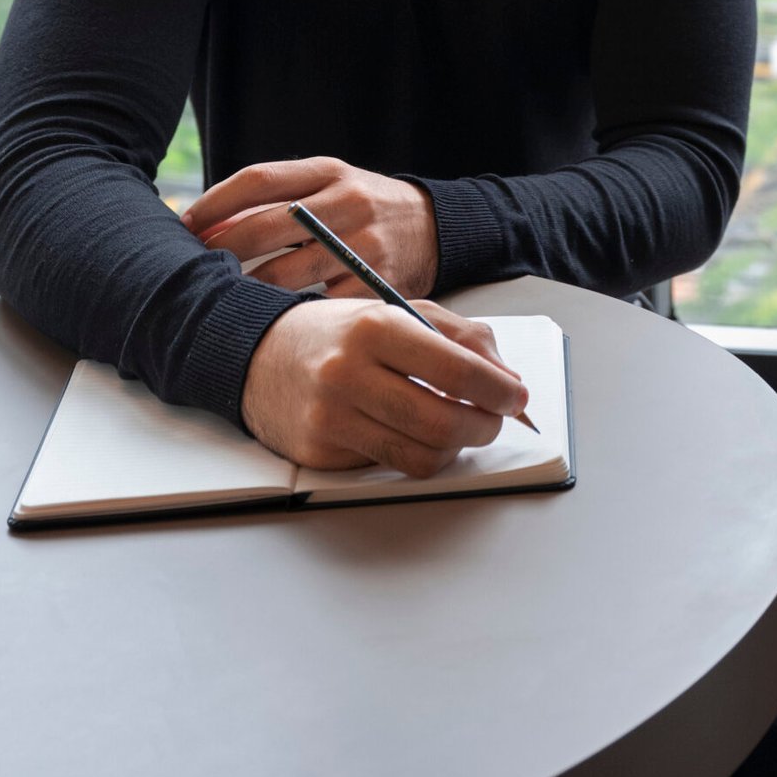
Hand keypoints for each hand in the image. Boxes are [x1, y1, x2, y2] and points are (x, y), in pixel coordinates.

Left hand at [183, 157, 438, 296]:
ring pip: (284, 274)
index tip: (183, 224)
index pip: (258, 179)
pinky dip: (286, 314)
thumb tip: (207, 223)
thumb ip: (278, 198)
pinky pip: (317, 306)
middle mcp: (346, 202)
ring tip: (217, 301)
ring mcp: (363, 244)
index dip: (214, 203)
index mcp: (328, 171)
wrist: (435, 228)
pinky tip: (266, 322)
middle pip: (265, 226)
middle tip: (188, 268)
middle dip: (219, 249)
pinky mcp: (377, 285)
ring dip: (244, 290)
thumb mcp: (329, 184)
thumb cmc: (363, 208)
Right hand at [240, 297, 527, 472]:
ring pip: (420, 455)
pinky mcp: (321, 452)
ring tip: (464, 430)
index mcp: (376, 327)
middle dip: (485, 426)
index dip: (498, 390)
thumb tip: (507, 378)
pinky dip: (418, 455)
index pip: (456, 370)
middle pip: (442, 422)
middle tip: (496, 421)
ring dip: (458, 449)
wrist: (259, 356)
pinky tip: (419, 435)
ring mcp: (331, 417)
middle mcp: (349, 373)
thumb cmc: (340, 332)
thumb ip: (459, 338)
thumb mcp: (399, 312)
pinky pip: (390, 465)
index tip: (517, 397)